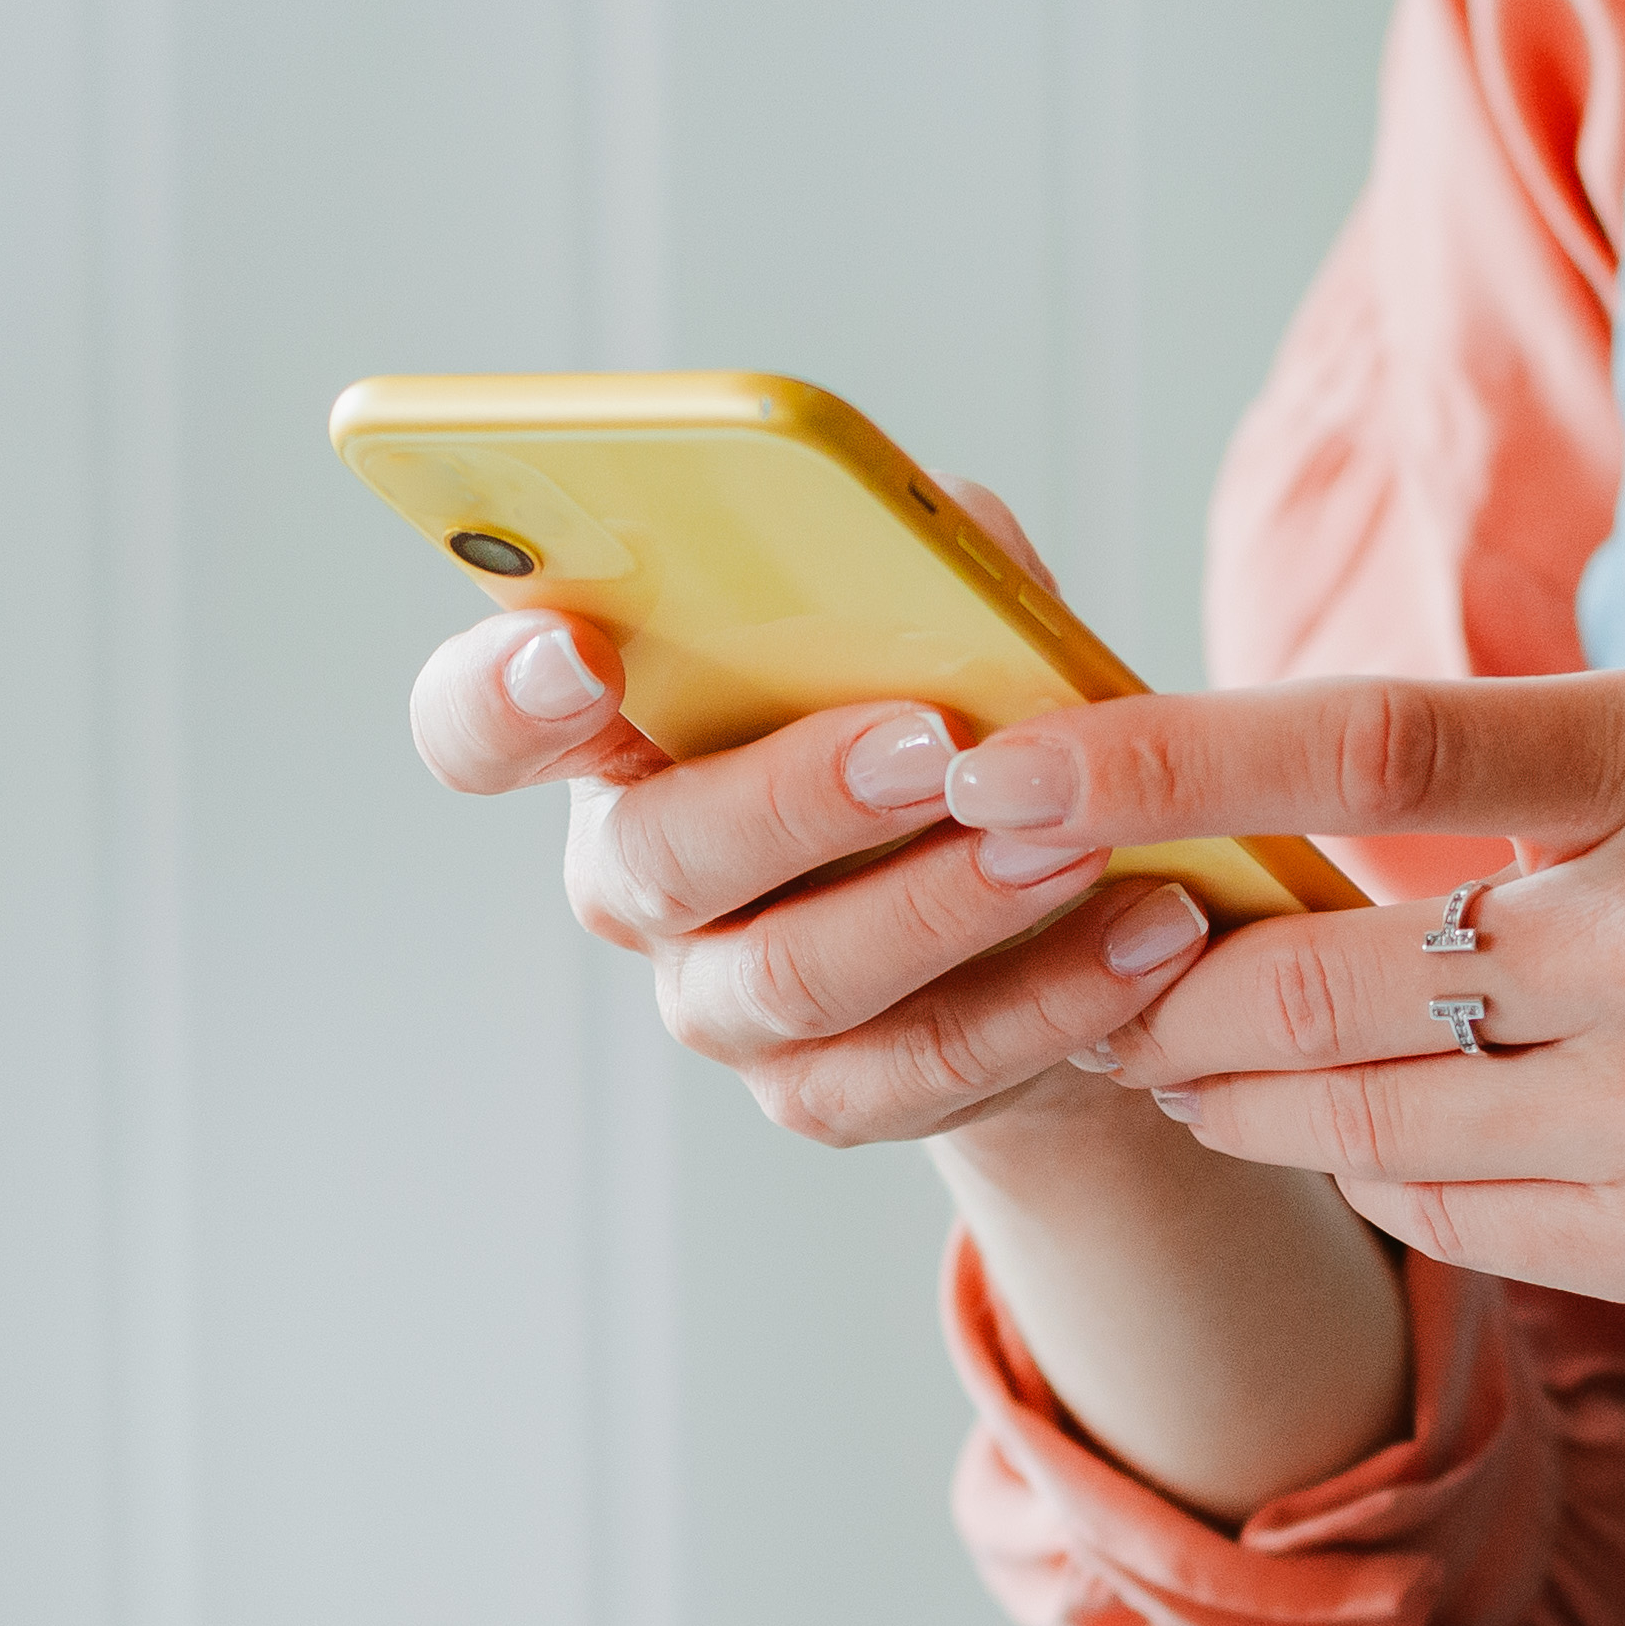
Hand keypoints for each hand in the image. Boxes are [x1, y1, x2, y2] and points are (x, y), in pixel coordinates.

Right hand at [398, 488, 1214, 1155]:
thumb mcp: (943, 614)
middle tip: (936, 743)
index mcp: (616, 737)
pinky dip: (1047, 1000)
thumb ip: (917, 556)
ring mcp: (721, 1002)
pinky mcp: (828, 1095)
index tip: (581, 650)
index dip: (503, 695)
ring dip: (948, 903)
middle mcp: (639, 879)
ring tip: (1080, 843)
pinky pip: (920, 1067)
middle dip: (799, 797)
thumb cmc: (957, 718)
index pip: (478, 723)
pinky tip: (1146, 933)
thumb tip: (940, 529)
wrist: (1042, 916)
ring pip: (796, 976)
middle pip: (660, 858)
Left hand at [955, 672, 1624, 1339]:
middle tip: (1086, 958)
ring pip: (1363, 1129)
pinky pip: (1460, 1224)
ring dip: (1246, 1099)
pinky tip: (1378, 1143)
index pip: (1362, 738)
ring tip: (1195, 1057)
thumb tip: (1289, 818)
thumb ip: (1547, 786)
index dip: (1155, 764)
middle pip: (1318, 984)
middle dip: (1166, 989)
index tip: (1002, 773)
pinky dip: (1387, 1181)